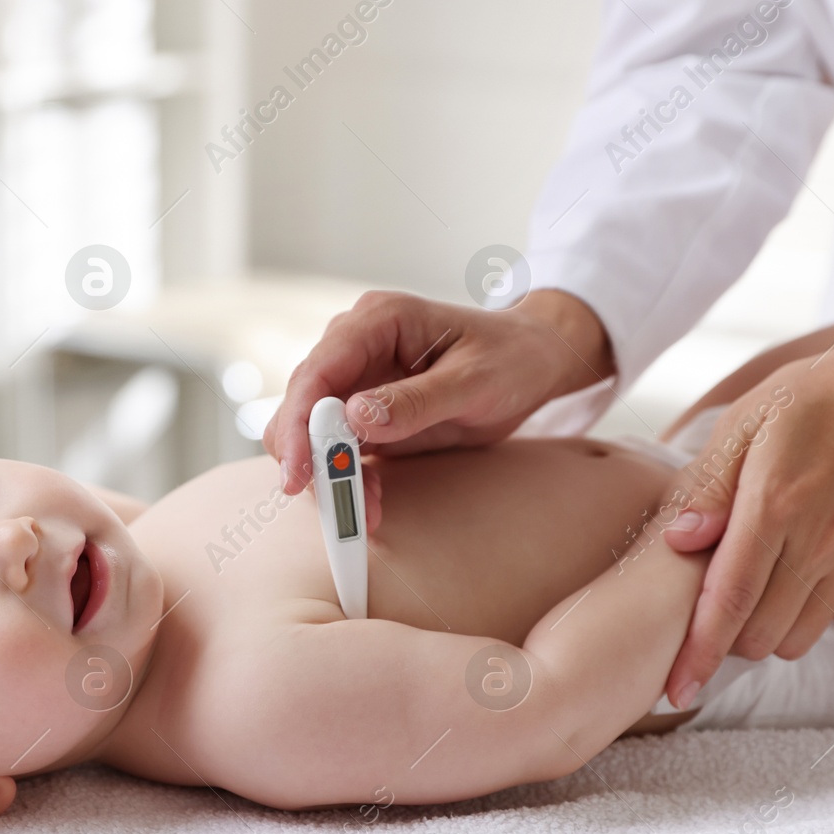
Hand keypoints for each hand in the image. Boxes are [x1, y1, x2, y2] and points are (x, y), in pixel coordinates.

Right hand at [264, 288, 615, 496]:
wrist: (533, 362)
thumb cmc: (511, 358)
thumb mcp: (474, 380)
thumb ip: (416, 400)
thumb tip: (356, 418)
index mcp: (378, 321)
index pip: (318, 370)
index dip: (299, 422)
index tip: (300, 471)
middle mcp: (356, 346)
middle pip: (303, 404)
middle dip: (310, 457)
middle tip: (333, 504)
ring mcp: (357, 380)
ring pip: (313, 433)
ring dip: (330, 475)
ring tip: (364, 512)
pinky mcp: (365, 414)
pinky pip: (340, 450)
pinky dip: (348, 480)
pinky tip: (370, 504)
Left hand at [658, 306, 833, 708]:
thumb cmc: (811, 399)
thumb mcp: (744, 423)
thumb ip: (708, 486)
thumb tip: (679, 541)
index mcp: (773, 507)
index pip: (728, 601)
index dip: (697, 653)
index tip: (673, 690)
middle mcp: (814, 544)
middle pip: (756, 635)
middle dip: (716, 644)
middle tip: (687, 624)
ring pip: (790, 639)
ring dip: (754, 637)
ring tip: (729, 608)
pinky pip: (821, 621)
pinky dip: (788, 624)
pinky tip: (768, 593)